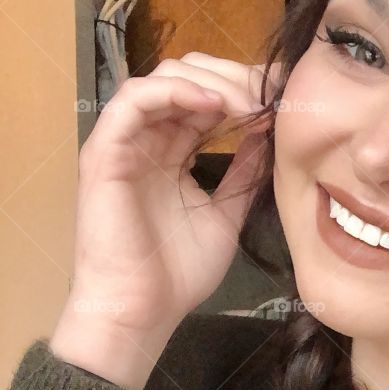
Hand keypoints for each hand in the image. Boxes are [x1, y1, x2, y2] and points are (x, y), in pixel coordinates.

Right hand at [67, 52, 281, 336]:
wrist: (140, 311)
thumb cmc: (176, 274)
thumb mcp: (225, 215)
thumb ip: (243, 175)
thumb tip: (268, 138)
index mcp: (171, 153)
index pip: (205, 100)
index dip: (243, 92)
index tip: (282, 100)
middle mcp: (146, 141)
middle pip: (186, 78)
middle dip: (233, 78)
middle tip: (271, 92)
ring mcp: (123, 143)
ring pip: (162, 79)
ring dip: (210, 81)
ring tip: (249, 101)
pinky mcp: (104, 151)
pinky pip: (133, 100)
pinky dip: (174, 91)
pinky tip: (213, 104)